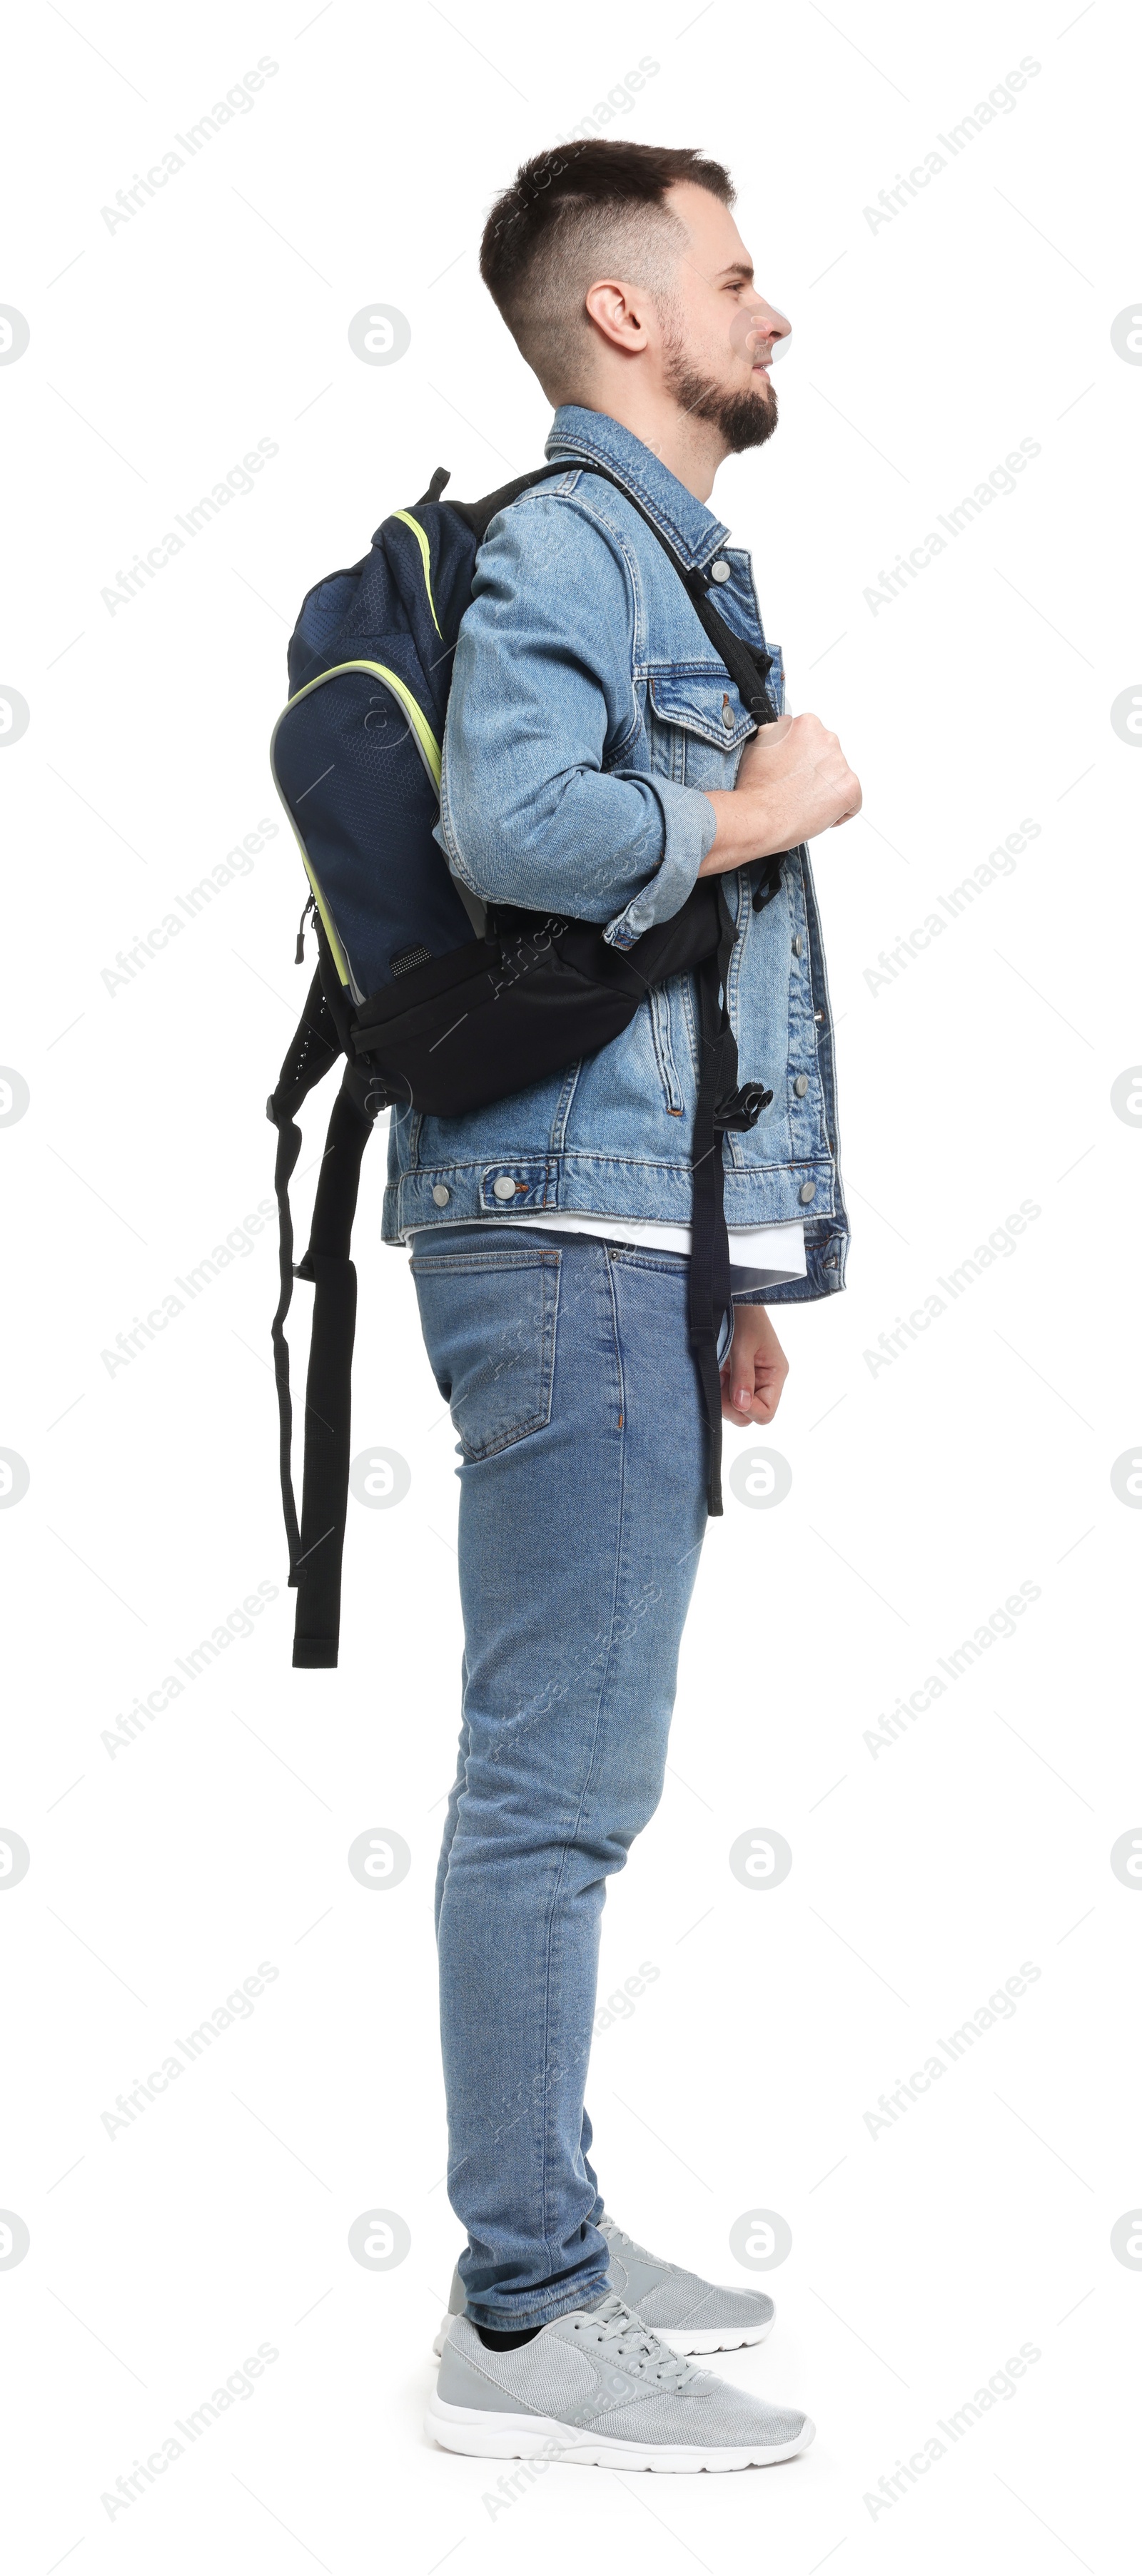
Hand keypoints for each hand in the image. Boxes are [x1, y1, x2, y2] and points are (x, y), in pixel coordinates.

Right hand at [701, 712, 861, 875]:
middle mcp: (828, 740)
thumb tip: (785, 730)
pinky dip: (838, 811)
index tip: (792, 770)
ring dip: (826, 790)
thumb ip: (779, 732)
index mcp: (808, 725)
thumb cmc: (756, 787)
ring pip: (838, 779)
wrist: (760, 816)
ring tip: (803, 802)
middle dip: (815, 772)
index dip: (802, 758)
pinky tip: (817, 813)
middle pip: (827, 757)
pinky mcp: (850, 789)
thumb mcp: (759, 743)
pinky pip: (852, 802)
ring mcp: (841, 764)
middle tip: (796, 788)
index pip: (813, 740)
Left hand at [720, 1302, 788, 1424]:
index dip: (749, 1410)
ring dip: (721, 1396)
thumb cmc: (745, 1317)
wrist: (734, 1298)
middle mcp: (764, 1381)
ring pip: (735, 1407)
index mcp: (775, 1374)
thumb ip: (743, 1377)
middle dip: (732, 1406)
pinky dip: (716, 1388)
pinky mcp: (734, 1376)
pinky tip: (714, 1372)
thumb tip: (743, 1405)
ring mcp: (748, 1380)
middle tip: (718, 1385)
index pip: (767, 1412)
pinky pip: (725, 1394)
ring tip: (716, 1372)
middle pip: (750, 1414)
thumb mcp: (743, 1346)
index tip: (733, 1397)